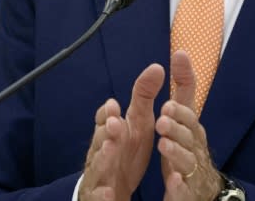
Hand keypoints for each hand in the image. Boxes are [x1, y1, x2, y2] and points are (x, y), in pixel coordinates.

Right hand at [79, 63, 164, 200]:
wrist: (112, 187)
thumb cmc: (124, 151)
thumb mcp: (137, 123)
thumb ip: (144, 97)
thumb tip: (157, 66)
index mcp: (109, 133)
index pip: (103, 120)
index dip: (107, 113)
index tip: (115, 105)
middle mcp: (100, 151)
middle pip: (100, 140)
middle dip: (106, 131)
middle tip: (116, 123)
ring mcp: (97, 174)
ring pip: (96, 166)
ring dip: (103, 157)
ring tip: (112, 149)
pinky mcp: (98, 196)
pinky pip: (98, 196)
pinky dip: (101, 194)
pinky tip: (108, 193)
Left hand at [157, 50, 221, 200]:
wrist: (202, 191)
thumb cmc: (187, 149)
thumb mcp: (180, 120)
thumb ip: (180, 91)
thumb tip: (181, 53)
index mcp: (189, 125)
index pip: (190, 99)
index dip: (185, 77)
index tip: (178, 54)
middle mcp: (194, 143)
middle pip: (189, 130)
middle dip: (178, 120)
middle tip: (165, 111)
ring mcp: (192, 167)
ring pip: (187, 158)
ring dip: (176, 150)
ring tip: (163, 143)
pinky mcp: (187, 190)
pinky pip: (184, 188)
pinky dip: (179, 184)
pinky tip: (172, 179)